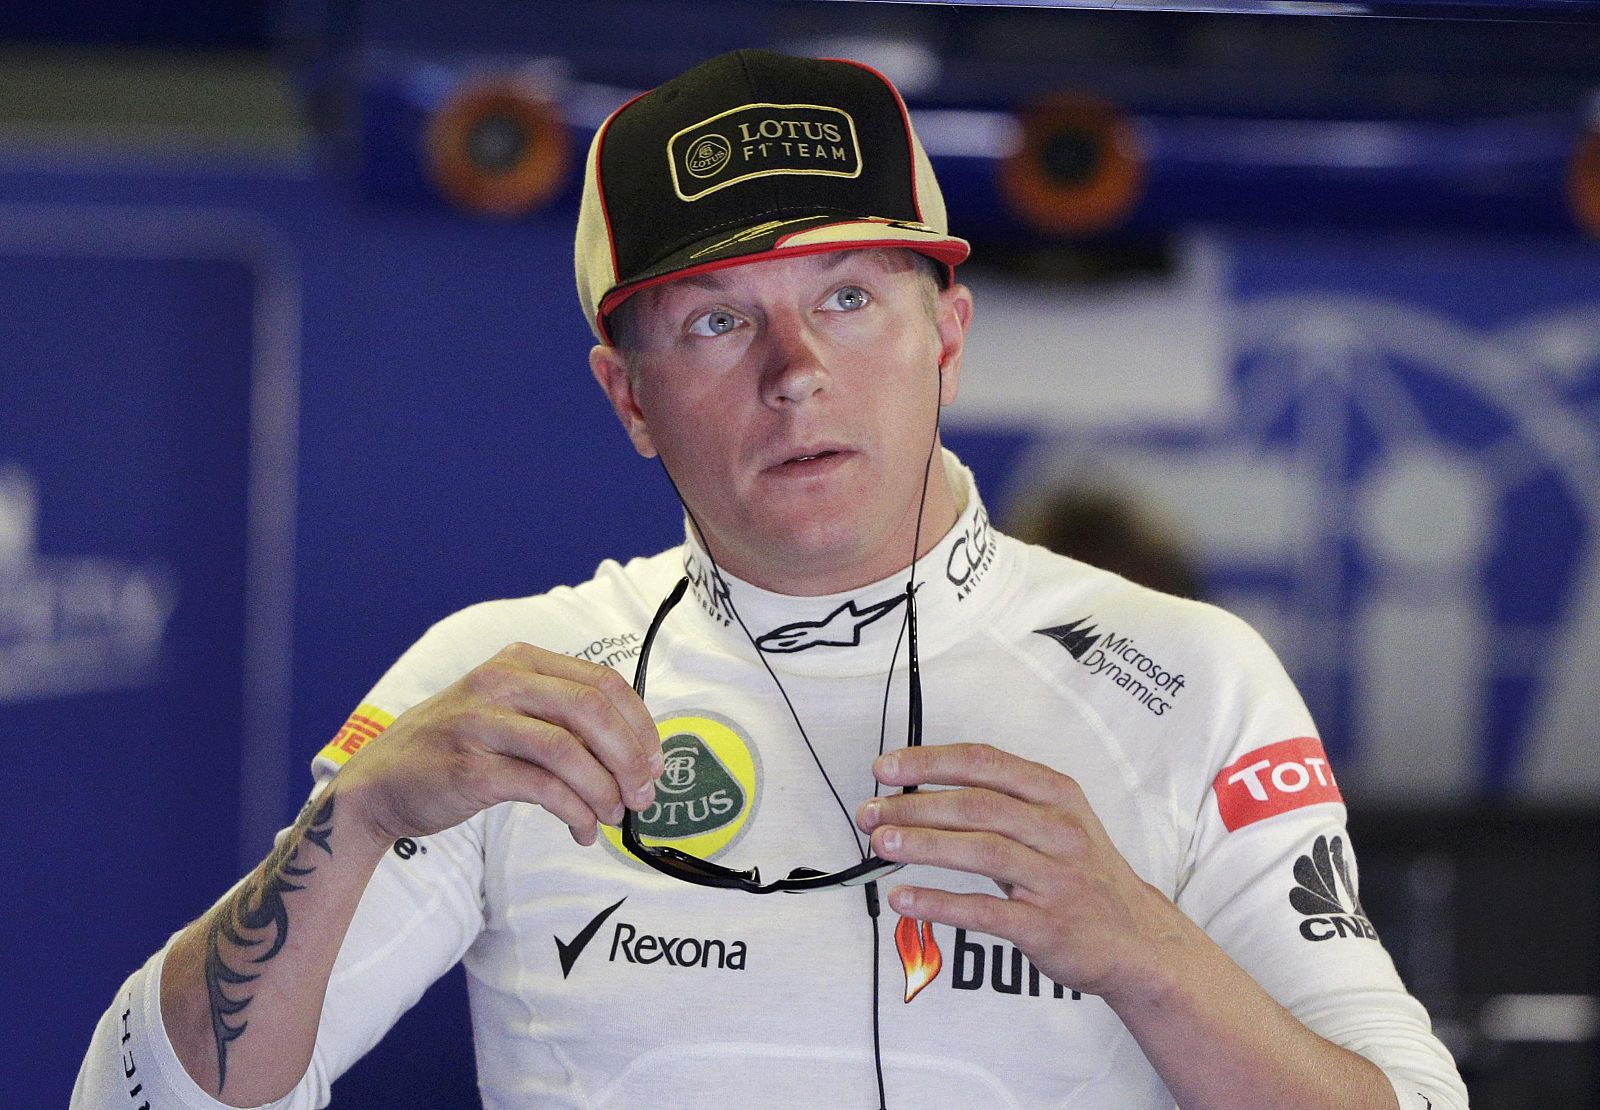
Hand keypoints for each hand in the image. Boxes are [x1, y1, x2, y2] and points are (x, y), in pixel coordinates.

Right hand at [336, 643, 663, 847]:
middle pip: (591, 710)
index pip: (602, 683)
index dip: (640, 725)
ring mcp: (481, 723)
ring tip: (613, 817)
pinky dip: (575, 812)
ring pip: (569, 750)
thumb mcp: (506, 711)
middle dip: (630, 757)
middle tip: (643, 795)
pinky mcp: (470, 769)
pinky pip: (542, 789)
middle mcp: (500, 682)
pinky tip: (582, 829)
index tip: (656, 763)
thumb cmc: (457, 749)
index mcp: (519, 660)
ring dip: (605, 789)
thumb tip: (635, 757)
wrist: (379, 785)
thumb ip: (561, 719)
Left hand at [856, 743, 1199, 1003]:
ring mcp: (1056, 879)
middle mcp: (1059, 830)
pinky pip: (985, 910)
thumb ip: (998, 805)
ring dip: (922, 845)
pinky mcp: (1048, 926)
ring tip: (880, 844)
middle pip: (976, 805)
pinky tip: (904, 898)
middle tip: (870, 813)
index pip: (984, 763)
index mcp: (1056, 794)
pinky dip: (939, 903)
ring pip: (980, 850)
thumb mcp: (1056, 822)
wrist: (1139, 940)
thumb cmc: (1082, 874)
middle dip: (914, 806)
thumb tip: (917, 797)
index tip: (885, 768)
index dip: (929, 761)